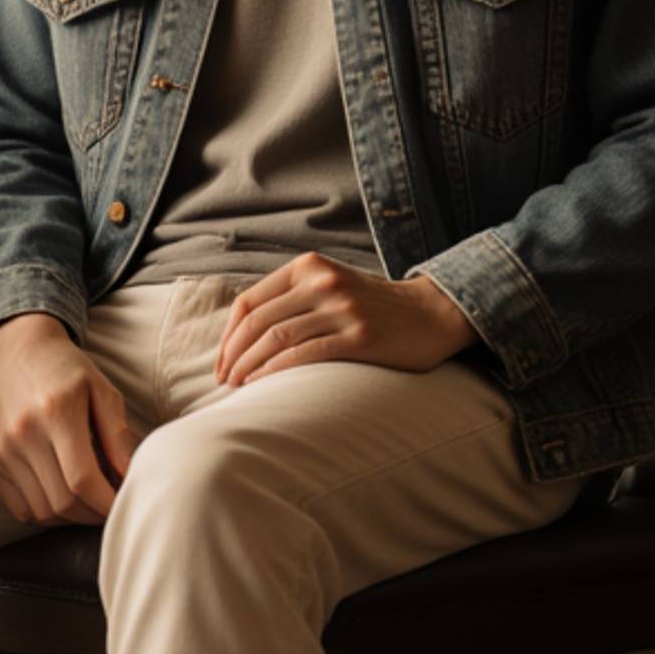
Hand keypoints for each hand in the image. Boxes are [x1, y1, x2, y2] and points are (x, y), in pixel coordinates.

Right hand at [0, 315, 142, 524]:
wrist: (14, 351)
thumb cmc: (66, 371)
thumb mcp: (102, 391)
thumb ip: (118, 435)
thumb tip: (130, 478)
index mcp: (57, 412)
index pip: (83, 480)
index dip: (108, 503)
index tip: (124, 504)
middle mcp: (23, 434)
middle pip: (63, 502)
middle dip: (94, 514)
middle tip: (110, 504)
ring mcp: (2, 451)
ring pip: (42, 512)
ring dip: (71, 517)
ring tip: (89, 501)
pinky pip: (20, 509)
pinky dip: (45, 513)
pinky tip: (61, 495)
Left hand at [215, 252, 476, 386]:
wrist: (432, 314)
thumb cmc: (373, 308)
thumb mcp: (330, 287)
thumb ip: (293, 298)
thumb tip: (243, 332)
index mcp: (309, 267)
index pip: (250, 301)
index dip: (228, 335)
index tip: (222, 361)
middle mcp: (323, 282)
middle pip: (258, 321)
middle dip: (233, 354)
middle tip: (222, 381)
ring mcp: (342, 308)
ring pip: (276, 338)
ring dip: (248, 365)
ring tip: (236, 386)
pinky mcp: (360, 336)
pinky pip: (305, 353)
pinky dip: (275, 370)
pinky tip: (261, 384)